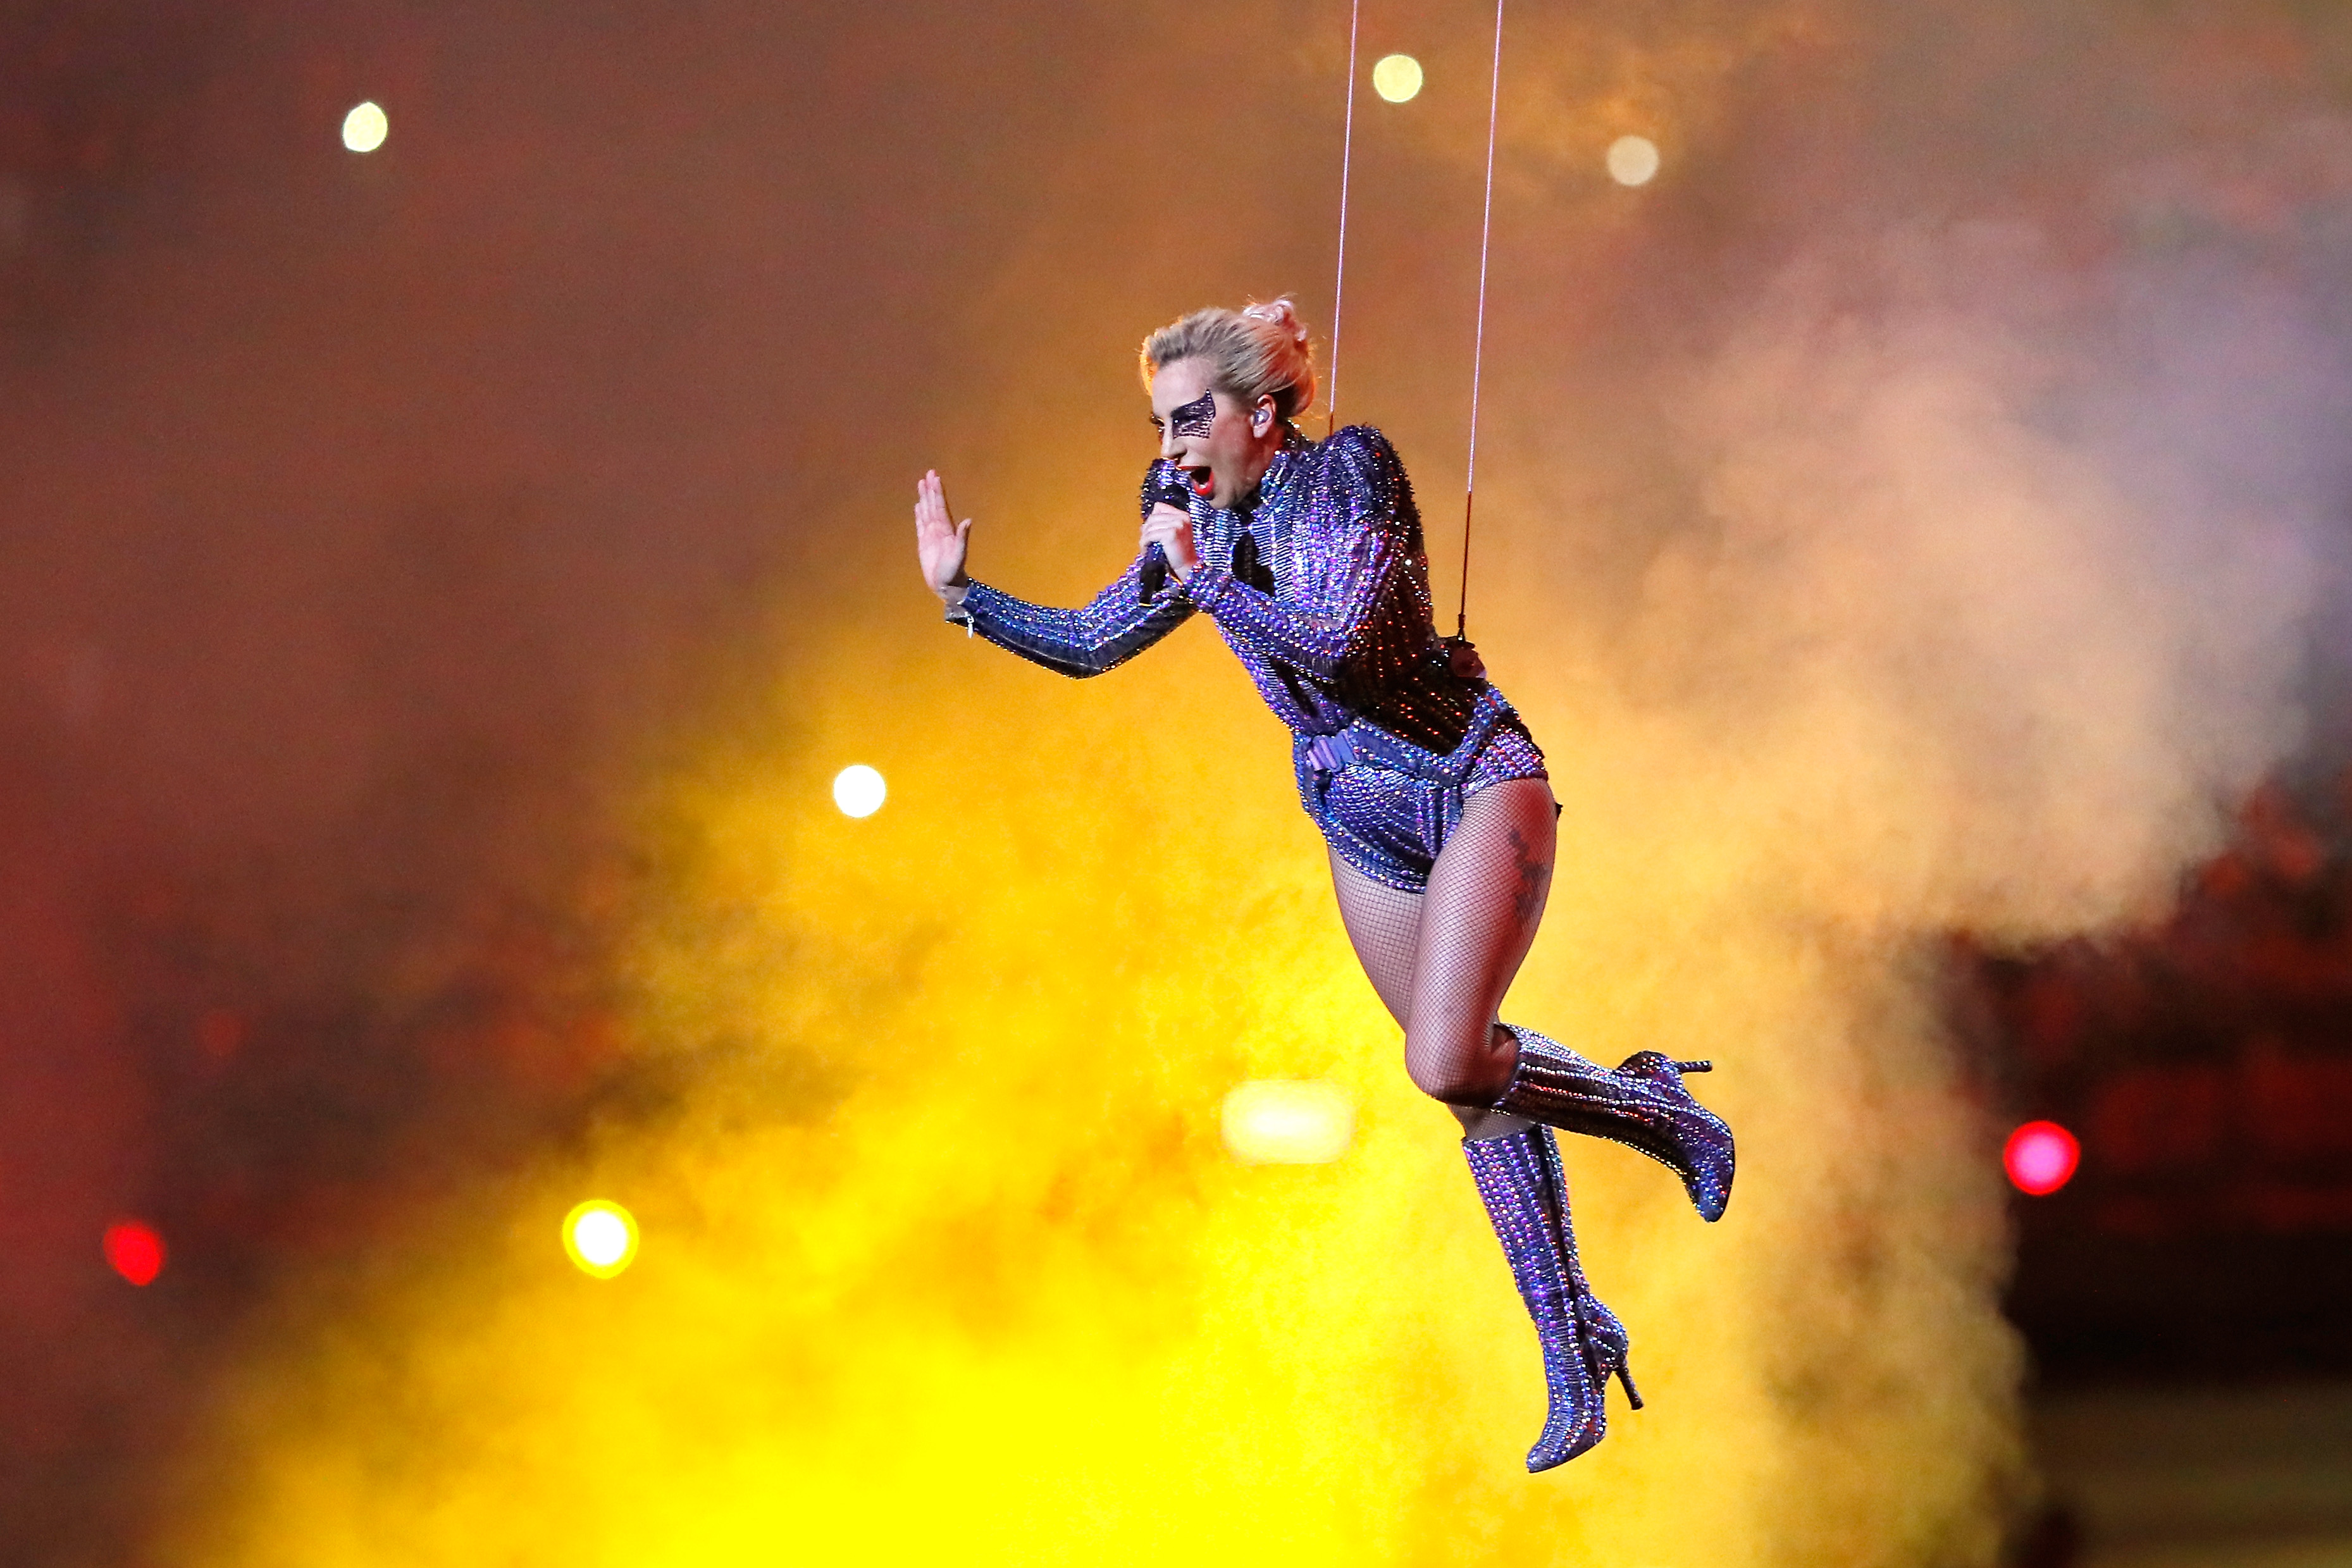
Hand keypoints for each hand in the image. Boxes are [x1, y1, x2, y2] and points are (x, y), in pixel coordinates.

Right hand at [915, 470, 971, 601]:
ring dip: (924, 497)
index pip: (940, 506)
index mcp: (946, 529)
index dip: (937, 492)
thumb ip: (962, 538)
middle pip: (933, 504)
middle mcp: (939, 529)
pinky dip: (919, 514)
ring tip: (921, 483)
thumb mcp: (959, 555)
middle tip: (929, 473)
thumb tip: (968, 521)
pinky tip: (918, 506)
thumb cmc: (954, 572)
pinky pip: (920, 524)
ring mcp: (931, 535)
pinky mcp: (924, 543)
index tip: (935, 477)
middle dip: (931, 489)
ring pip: (926, 511)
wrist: (947, 586)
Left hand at [1141, 501, 1201, 579]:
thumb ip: (1164, 524)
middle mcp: (1182, 518)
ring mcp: (1177, 525)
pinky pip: (1150, 535)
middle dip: (1146, 529)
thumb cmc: (1179, 553)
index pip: (1159, 507)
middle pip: (1153, 516)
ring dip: (1144, 538)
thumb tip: (1145, 523)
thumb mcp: (1175, 533)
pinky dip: (1144, 543)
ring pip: (1150, 526)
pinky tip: (1145, 550)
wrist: (1187, 567)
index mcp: (1183, 515)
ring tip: (1145, 547)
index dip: (1152, 518)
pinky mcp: (1171, 534)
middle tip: (1145, 541)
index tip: (1150, 530)